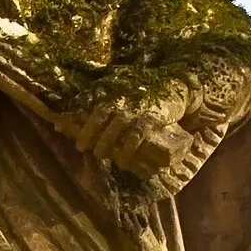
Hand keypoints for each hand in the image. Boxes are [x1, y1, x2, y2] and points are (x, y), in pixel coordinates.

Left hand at [66, 77, 189, 177]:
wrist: (176, 89)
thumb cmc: (148, 98)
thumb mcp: (128, 97)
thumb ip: (112, 105)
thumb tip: (90, 121)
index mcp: (118, 94)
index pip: (96, 108)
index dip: (84, 125)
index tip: (74, 141)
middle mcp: (126, 99)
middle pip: (103, 114)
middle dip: (91, 134)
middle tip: (87, 150)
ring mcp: (139, 108)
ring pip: (118, 124)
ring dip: (106, 142)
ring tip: (101, 156)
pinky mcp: (153, 119)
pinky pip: (136, 134)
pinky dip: (127, 149)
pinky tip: (122, 161)